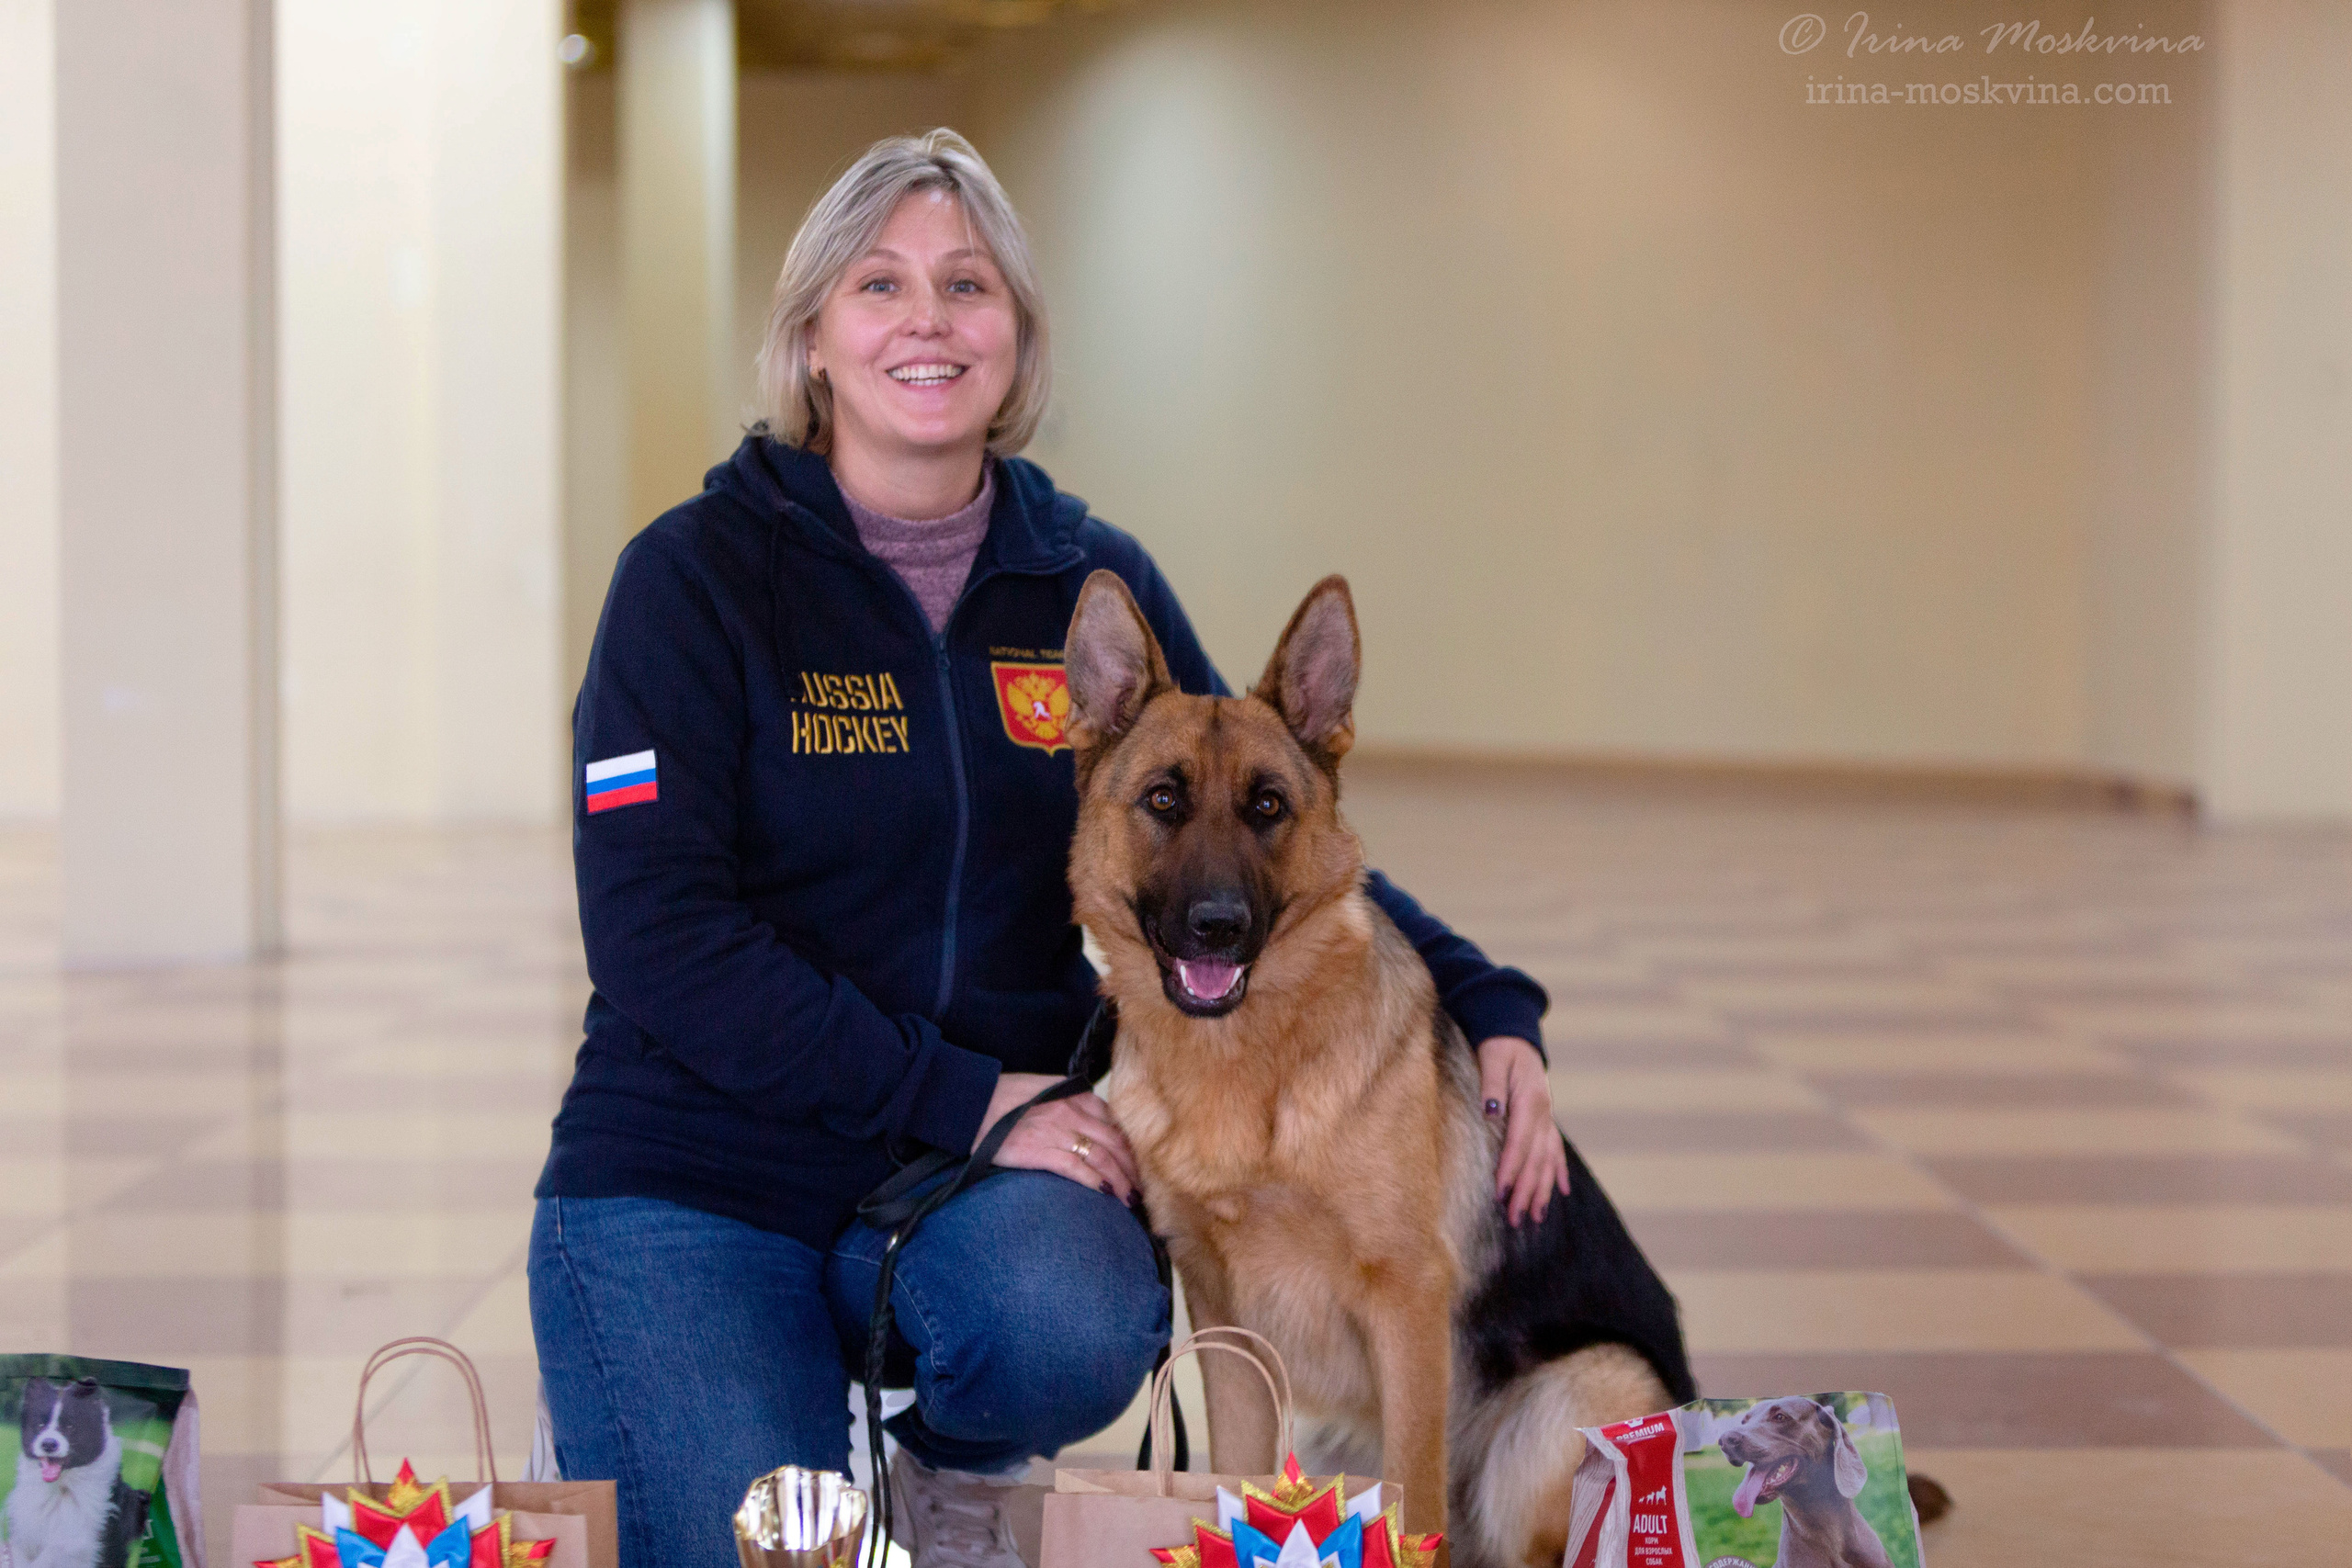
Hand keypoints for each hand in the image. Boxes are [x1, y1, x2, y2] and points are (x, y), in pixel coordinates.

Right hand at [976, 1072, 1140, 1203]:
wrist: (972, 1104)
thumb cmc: (1006, 1098)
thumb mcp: (1047, 1090)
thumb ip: (1073, 1103)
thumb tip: (1097, 1123)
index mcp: (1075, 1096)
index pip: (1116, 1122)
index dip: (1133, 1146)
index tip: (1142, 1164)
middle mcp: (1071, 1111)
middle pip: (1116, 1142)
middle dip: (1134, 1167)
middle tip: (1144, 1188)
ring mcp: (1057, 1131)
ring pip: (1102, 1157)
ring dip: (1121, 1180)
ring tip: (1130, 1199)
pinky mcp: (1039, 1150)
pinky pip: (1076, 1168)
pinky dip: (1095, 1181)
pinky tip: (1106, 1193)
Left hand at [1478, 1037, 1568, 1225]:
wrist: (1514, 1034)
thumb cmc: (1499, 1047)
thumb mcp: (1492, 1060)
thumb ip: (1492, 1085)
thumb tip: (1491, 1111)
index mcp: (1530, 1101)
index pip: (1519, 1144)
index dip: (1510, 1170)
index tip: (1501, 1194)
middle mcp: (1544, 1113)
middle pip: (1535, 1159)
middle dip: (1525, 1191)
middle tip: (1515, 1219)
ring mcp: (1548, 1118)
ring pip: (1548, 1160)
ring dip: (1542, 1189)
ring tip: (1536, 1216)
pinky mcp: (1546, 1119)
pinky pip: (1556, 1150)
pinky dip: (1559, 1172)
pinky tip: (1563, 1192)